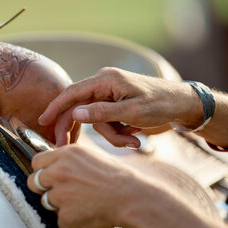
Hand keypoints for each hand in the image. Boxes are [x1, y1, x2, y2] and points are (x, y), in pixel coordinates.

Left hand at [27, 145, 139, 227]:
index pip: (36, 162)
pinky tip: (86, 212)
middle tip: (60, 191)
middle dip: (43, 187)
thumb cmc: (115, 176)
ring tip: (81, 201)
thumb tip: (51, 165)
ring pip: (46, 202)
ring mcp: (60, 195)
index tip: (48, 176)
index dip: (42, 170)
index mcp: (65, 155)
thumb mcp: (88, 156)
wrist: (131, 197)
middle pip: (33, 181)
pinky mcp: (66, 216)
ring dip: (59, 205)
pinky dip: (71, 220)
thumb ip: (66, 159)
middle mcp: (59, 172)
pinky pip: (61, 220)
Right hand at [38, 67, 202, 146]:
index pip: (72, 92)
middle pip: (81, 109)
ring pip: (96, 121)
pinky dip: (118, 135)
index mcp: (106, 80)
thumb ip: (102, 113)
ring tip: (133, 143)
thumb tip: (75, 113)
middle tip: (66, 147)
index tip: (43, 121)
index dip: (56, 107)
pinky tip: (135, 139)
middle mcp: (105, 85)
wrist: (184, 106)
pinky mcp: (117, 106)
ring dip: (112, 136)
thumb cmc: (161, 103)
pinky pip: (108, 124)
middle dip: (83, 130)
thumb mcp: (132, 111)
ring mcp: (111, 96)